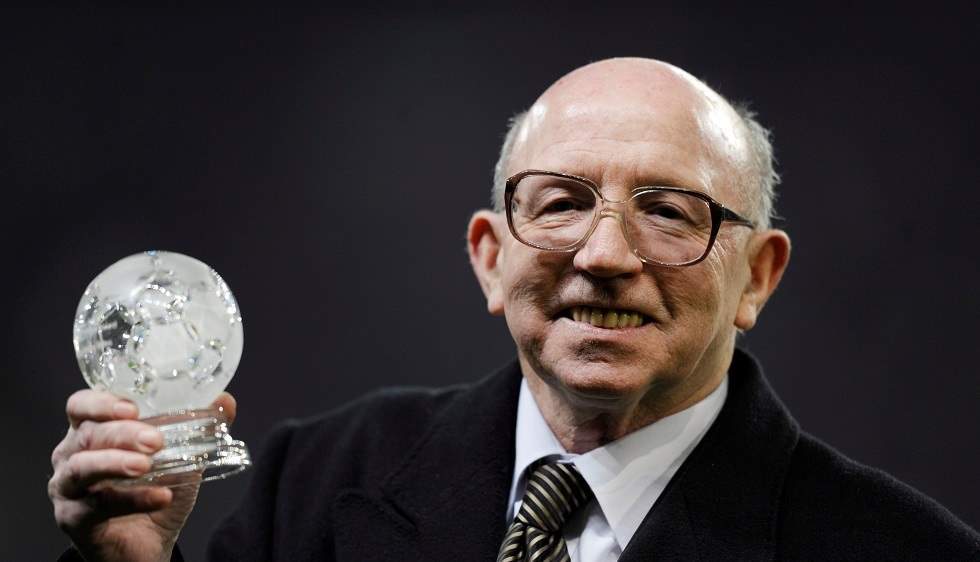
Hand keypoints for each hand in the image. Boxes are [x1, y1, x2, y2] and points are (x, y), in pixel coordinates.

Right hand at [49, 390, 236, 561]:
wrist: (150, 543)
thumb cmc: (155, 490)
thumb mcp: (183, 455)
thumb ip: (201, 427)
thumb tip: (225, 400)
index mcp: (93, 431)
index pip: (82, 405)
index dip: (101, 402)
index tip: (132, 406)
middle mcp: (72, 454)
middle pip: (87, 433)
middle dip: (122, 433)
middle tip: (154, 440)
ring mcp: (68, 487)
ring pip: (82, 467)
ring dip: (116, 462)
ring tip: (148, 465)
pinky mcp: (72, 517)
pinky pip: (97, 505)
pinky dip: (132, 499)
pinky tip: (160, 496)